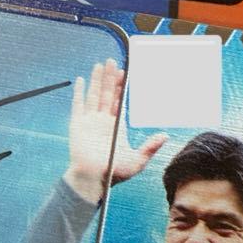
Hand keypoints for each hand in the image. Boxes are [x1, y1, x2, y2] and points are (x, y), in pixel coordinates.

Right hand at [65, 59, 167, 202]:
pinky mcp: (77, 124)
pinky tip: (81, 79)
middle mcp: (102, 121)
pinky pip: (78, 104)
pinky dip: (79, 92)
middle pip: (106, 94)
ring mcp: (89, 121)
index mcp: (116, 127)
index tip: (125, 74)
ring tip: (100, 65)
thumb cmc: (114, 174)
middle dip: (110, 78)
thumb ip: (150, 147)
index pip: (119, 102)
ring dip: (96, 80)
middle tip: (113, 62)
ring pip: (94, 95)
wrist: (92, 180)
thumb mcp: (137, 161)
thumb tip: (165, 136)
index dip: (121, 88)